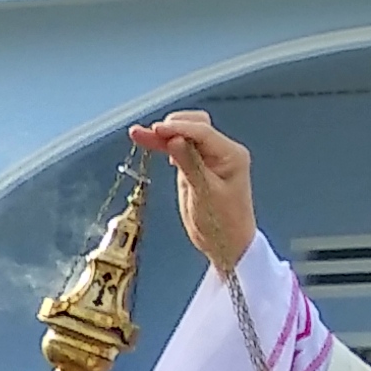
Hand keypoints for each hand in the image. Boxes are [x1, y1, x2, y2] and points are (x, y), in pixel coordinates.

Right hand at [131, 110, 255, 272]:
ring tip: (139, 135)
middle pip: (195, 125)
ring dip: (164, 134)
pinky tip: (150, 143)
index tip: (155, 130)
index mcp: (231, 155)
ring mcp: (209, 158)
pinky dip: (164, 146)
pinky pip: (180, 149)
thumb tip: (174, 140)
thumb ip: (189, 164)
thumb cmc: (222, 224)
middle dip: (171, 126)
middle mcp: (222, 151)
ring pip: (185, 135)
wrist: (227, 245)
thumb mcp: (204, 194)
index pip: (202, 132)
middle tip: (146, 133)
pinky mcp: (196, 166)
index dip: (177, 129)